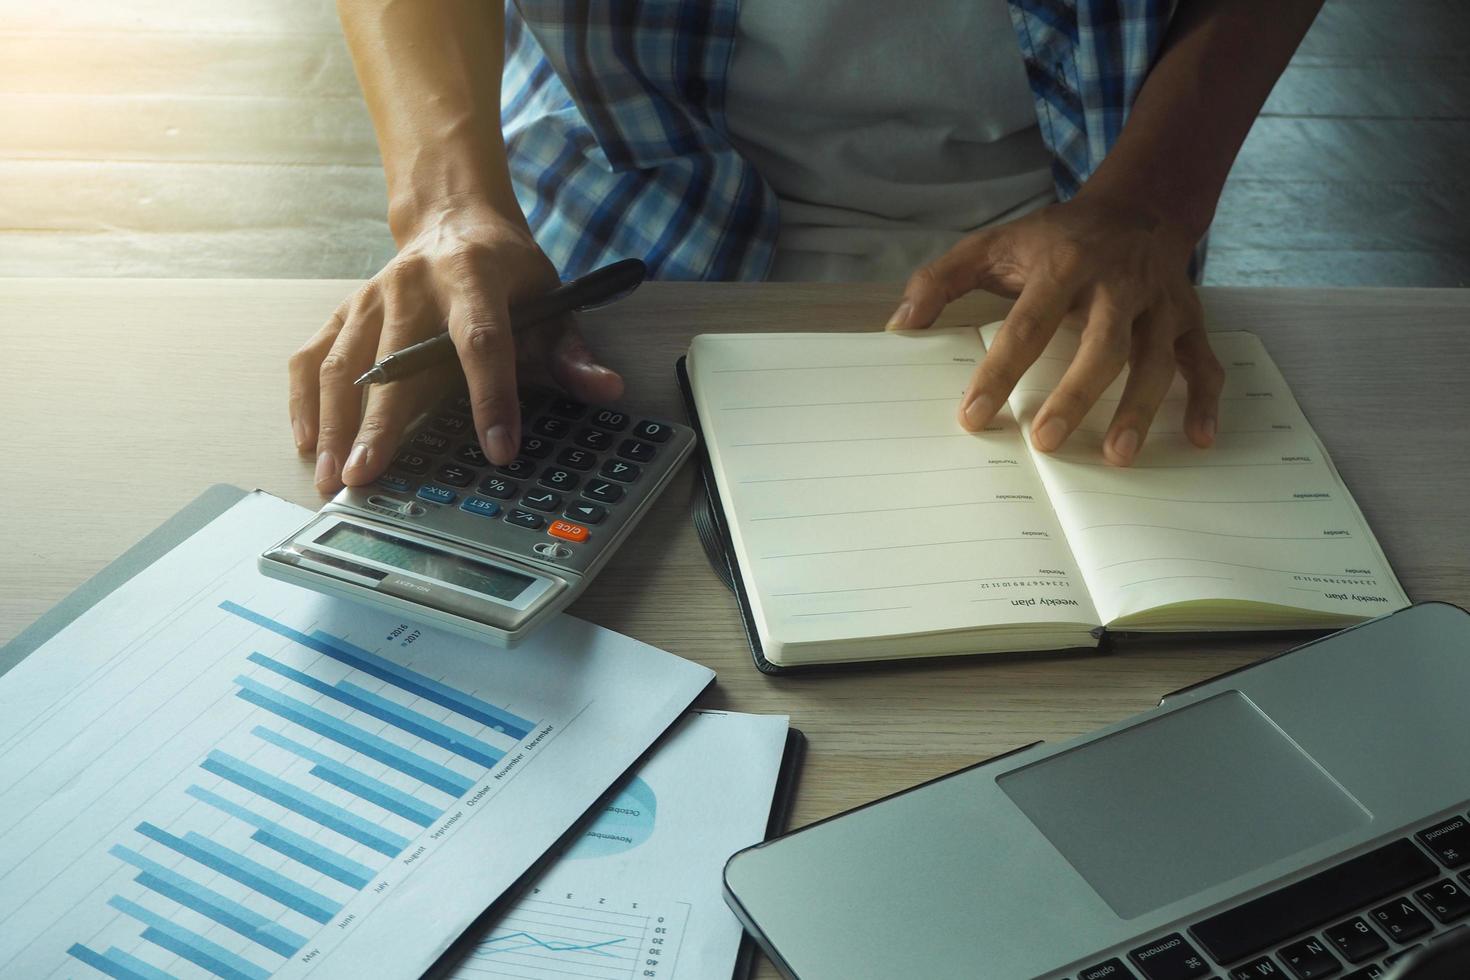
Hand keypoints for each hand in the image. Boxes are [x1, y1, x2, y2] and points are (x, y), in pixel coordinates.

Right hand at [288, 200, 623, 493]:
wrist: (453, 217)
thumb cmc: (505, 268)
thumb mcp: (550, 297)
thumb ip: (572, 350)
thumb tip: (607, 389)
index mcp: (473, 276)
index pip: (483, 342)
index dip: (492, 398)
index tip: (499, 449)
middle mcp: (413, 285)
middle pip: (396, 361)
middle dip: (381, 423)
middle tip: (369, 476)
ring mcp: (371, 298)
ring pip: (344, 363)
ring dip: (335, 423)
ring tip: (335, 477)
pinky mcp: (345, 311)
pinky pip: (313, 356)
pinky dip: (306, 401)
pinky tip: (308, 443)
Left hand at [886, 193, 1223, 465]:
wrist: (1138, 204)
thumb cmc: (1055, 237)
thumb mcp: (994, 243)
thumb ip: (941, 280)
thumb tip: (900, 325)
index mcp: (1064, 264)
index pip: (1027, 324)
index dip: (999, 372)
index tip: (973, 417)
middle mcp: (1117, 283)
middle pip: (1101, 344)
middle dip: (1077, 395)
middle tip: (1046, 444)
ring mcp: (1159, 303)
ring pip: (1156, 358)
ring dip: (1141, 409)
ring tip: (1117, 457)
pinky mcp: (1190, 318)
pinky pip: (1204, 362)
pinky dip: (1207, 401)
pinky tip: (1199, 440)